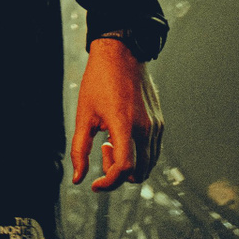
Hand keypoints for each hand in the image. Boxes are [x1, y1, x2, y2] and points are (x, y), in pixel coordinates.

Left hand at [70, 36, 163, 190]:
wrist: (122, 54)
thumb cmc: (99, 82)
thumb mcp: (84, 115)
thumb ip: (80, 149)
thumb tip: (78, 179)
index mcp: (125, 125)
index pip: (125, 168)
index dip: (109, 183)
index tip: (95, 184)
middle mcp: (146, 128)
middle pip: (139, 173)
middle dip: (118, 174)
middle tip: (103, 149)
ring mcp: (156, 126)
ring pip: (149, 165)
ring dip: (130, 165)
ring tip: (111, 142)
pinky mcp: (160, 122)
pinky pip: (153, 151)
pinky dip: (138, 155)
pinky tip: (121, 136)